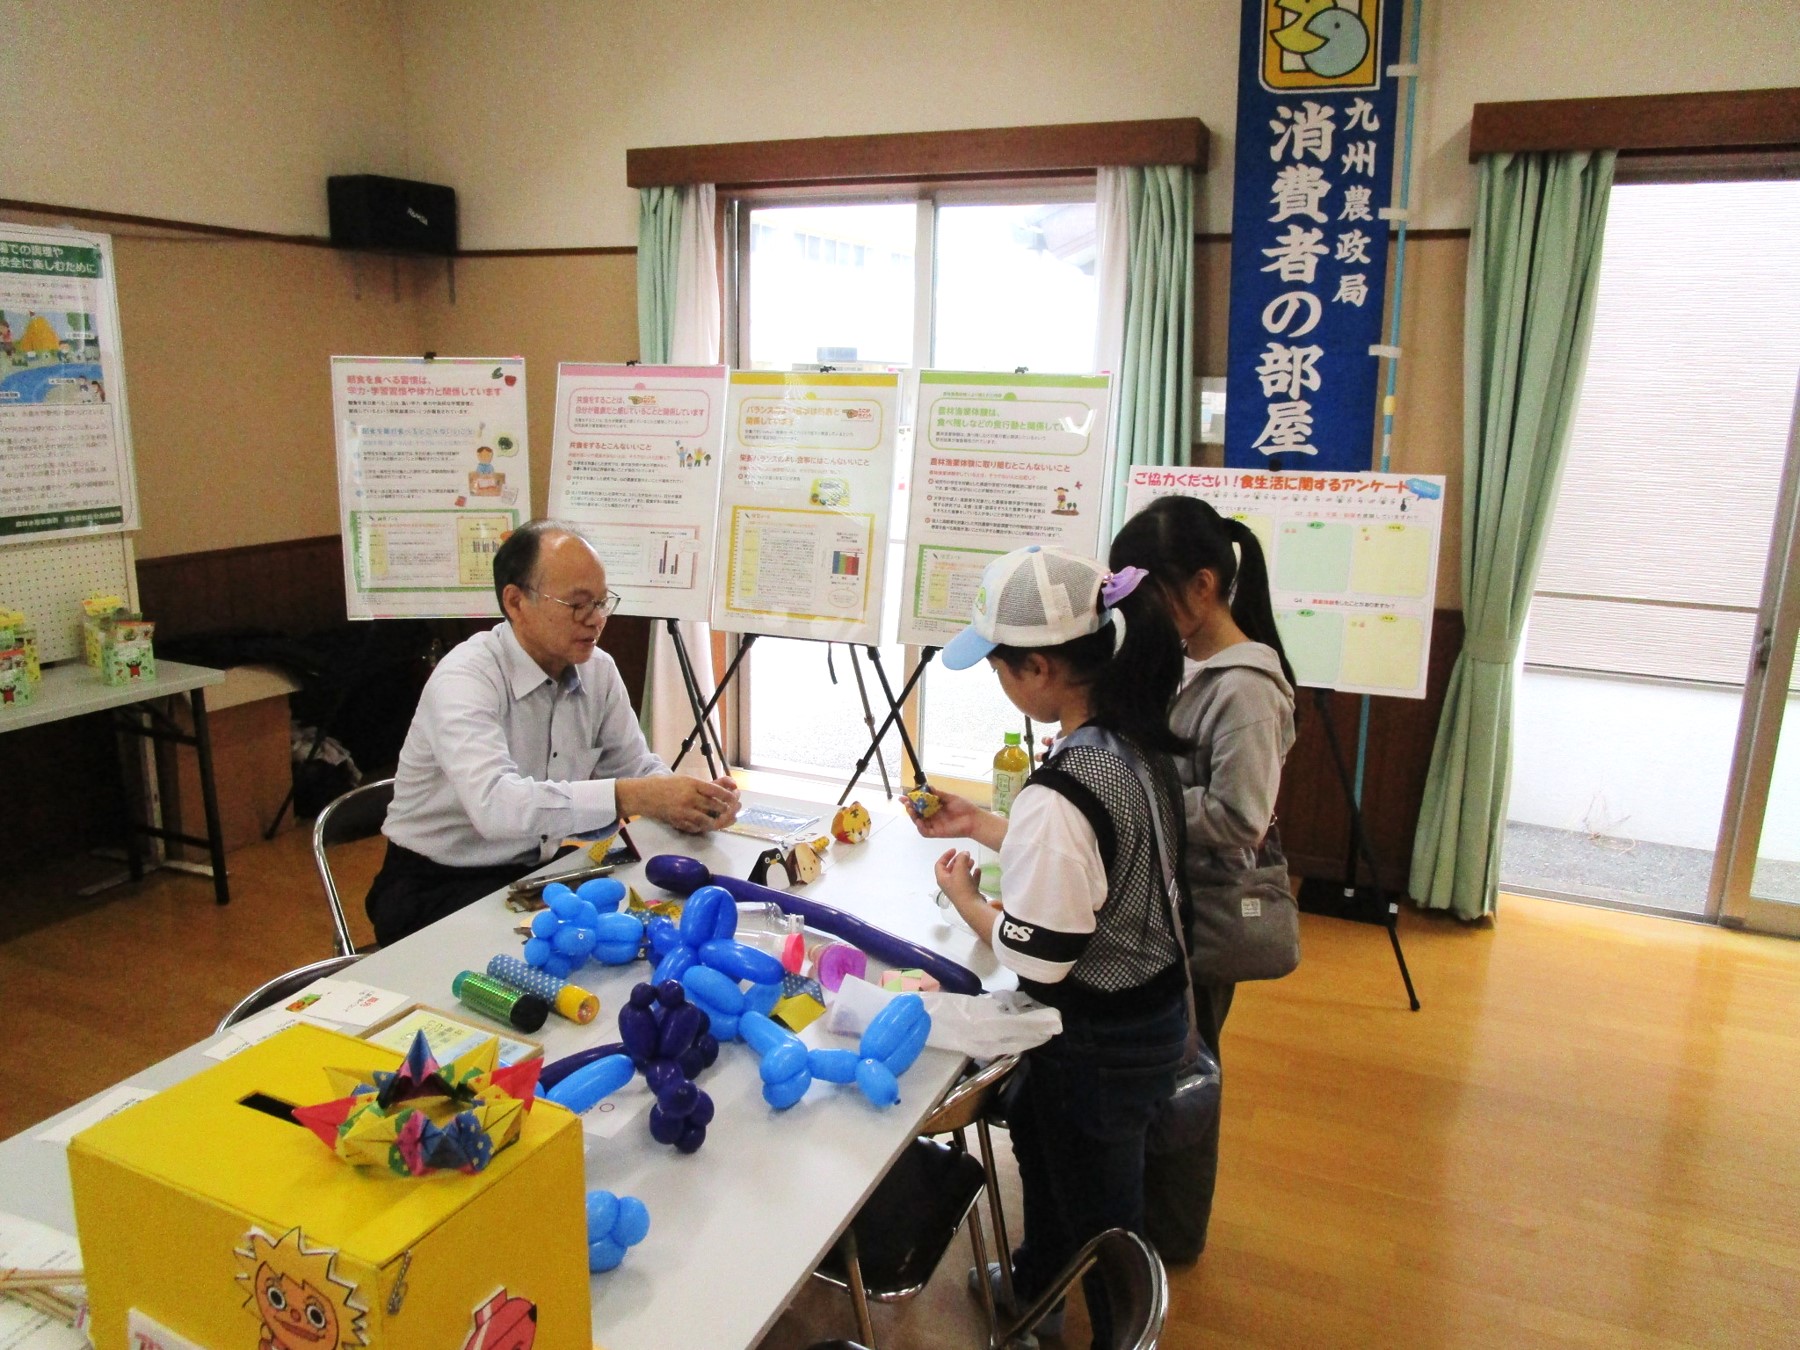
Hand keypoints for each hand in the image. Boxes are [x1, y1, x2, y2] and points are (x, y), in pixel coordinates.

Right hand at [618, 774, 739, 833]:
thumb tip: (728, 783)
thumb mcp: (686, 780)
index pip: (715, 791)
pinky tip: (709, 824)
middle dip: (727, 809)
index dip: (728, 795)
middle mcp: (688, 797)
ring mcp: (683, 811)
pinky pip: (696, 828)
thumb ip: (706, 784)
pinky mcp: (678, 822)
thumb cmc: (665, 785)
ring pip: (707, 820)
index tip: (735, 797)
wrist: (643, 795)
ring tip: (724, 819)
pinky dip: (705, 827)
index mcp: (691, 784)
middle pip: (714, 806)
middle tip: (733, 809)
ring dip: (718, 821)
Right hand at [910, 788, 980, 838]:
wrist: (974, 819)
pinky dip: (920, 827)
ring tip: (911, 810)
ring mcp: (934, 825)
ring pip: (919, 823)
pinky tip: (919, 821)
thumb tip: (928, 787)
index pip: (920, 804)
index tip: (904, 796)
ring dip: (913, 817)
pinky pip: (925, 832)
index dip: (911, 801)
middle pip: (917, 813)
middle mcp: (932, 816)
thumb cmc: (964, 807)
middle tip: (907, 803)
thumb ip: (938, 794)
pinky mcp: (937, 833)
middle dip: (910, 808)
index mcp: (935, 807)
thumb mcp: (950, 797)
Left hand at [933, 848, 981, 906]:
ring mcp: (958, 890)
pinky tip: (978, 870)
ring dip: (966, 867)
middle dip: (958, 861)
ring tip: (973, 861)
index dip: (946, 855)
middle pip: (951, 869)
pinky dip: (973, 875)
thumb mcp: (960, 869)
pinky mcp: (968, 894)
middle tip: (965, 855)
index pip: (939, 864)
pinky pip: (970, 882)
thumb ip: (961, 858)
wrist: (971, 906)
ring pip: (961, 875)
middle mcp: (948, 884)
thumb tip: (964, 853)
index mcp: (942, 879)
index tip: (955, 849)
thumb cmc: (962, 887)